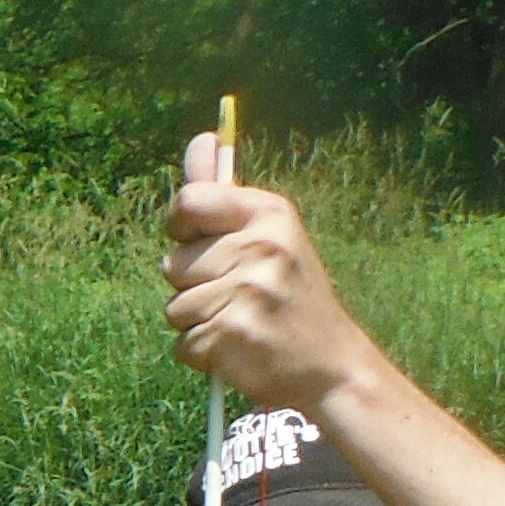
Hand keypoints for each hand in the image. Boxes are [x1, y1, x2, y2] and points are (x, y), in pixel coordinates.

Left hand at [162, 130, 376, 417]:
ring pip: (174, 308)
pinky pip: (183, 344)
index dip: (179, 225)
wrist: (332, 365)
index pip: (189, 201)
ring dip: (197, 322)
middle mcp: (260, 247)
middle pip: (173, 263)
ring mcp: (246, 292)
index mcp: (270, 214)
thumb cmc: (292, 297)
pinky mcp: (231, 336)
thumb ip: (226, 197)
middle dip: (192, 286)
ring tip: (240, 322)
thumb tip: (200, 141)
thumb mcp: (272, 237)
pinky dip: (202, 354)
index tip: (192, 239)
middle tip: (238, 295)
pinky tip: (238, 350)